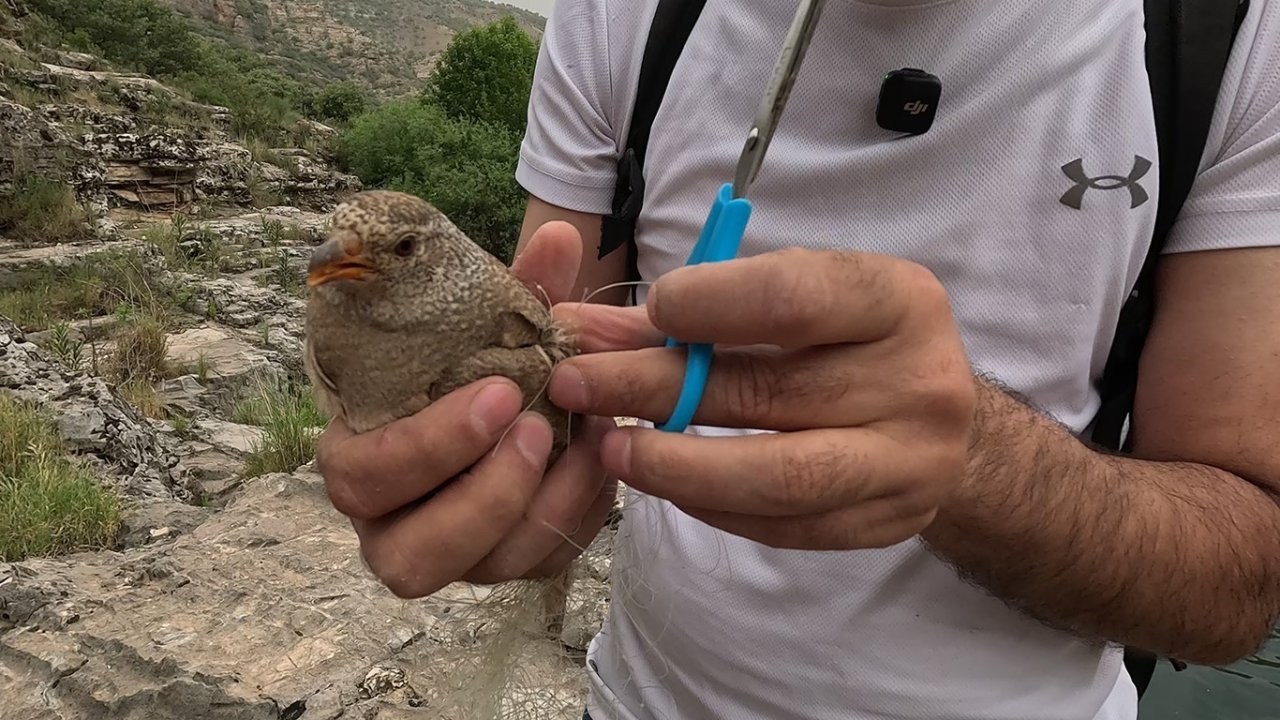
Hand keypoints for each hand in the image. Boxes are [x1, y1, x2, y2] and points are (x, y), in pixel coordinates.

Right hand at [315, 221, 616, 597]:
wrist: (505, 397)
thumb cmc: (471, 360)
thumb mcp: (488, 324)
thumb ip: (517, 287)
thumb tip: (562, 236)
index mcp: (361, 457)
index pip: (363, 476)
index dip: (429, 447)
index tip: (499, 393)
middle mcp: (393, 522)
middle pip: (410, 558)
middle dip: (485, 497)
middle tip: (539, 430)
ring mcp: (452, 554)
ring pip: (483, 572)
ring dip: (543, 510)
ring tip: (588, 441)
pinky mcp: (505, 564)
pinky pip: (540, 565)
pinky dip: (578, 516)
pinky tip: (601, 461)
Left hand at [548, 247, 975, 549]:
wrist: (933, 410)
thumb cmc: (846, 335)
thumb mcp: (787, 295)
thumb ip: (688, 311)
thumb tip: (577, 324)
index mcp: (899, 300)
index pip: (791, 300)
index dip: (706, 305)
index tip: (647, 311)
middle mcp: (920, 382)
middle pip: (768, 393)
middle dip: (654, 390)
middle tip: (574, 385)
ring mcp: (911, 463)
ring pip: (777, 478)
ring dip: (676, 467)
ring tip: (609, 449)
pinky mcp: (889, 523)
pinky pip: (783, 527)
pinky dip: (711, 505)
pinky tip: (665, 483)